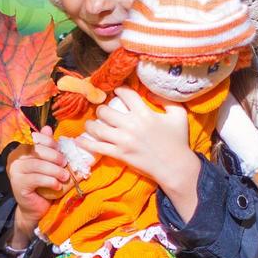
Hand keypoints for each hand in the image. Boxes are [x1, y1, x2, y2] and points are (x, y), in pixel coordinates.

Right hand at [5, 126, 71, 232]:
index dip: (50, 142)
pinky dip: (50, 181)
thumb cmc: (43, 184)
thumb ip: (48, 147)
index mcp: (21, 149)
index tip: (62, 150)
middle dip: (54, 156)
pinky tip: (57, 186)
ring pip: (37, 165)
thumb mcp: (48, 164)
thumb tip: (47, 127)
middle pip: (36, 150)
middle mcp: (15, 158)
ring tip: (65, 176)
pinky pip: (36, 179)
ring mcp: (14, 171)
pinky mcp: (18, 184)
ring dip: (54, 170)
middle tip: (66, 164)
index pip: (35, 138)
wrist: (35, 208)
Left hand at [73, 87, 196, 187]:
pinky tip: (79, 139)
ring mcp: (123, 141)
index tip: (117, 92)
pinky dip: (86, 143)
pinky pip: (97, 147)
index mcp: (144, 113)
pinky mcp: (119, 154)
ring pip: (97, 127)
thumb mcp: (178, 115)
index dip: (119, 90)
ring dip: (92, 124)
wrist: (175, 167)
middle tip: (104, 111)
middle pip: (105, 110)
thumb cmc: (178, 141)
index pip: (125, 94)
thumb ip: (165, 99)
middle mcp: (131, 125)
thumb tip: (149, 91)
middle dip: (102, 108)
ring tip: (92, 123)